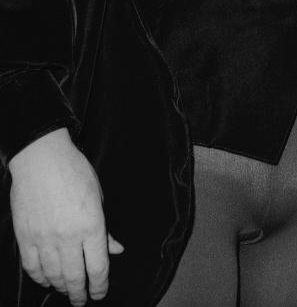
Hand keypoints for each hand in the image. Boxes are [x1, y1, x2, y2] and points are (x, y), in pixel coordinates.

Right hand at [8, 128, 123, 305]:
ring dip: (61, 287)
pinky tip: (46, 280)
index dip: (100, 285)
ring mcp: (44, 239)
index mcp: (92, 225)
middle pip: (75, 277)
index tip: (100, 293)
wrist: (42, 159)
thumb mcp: (99, 196)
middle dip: (80, 293)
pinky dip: (40, 277)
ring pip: (53, 275)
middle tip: (82, 301)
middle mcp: (68, 237)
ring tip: (67, 291)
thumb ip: (105, 228)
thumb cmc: (75, 172)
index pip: (98, 267)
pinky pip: (32, 267)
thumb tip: (115, 249)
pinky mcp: (25, 238)